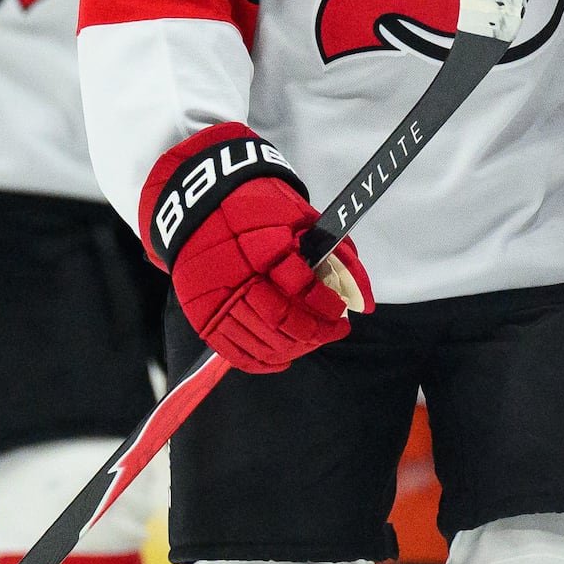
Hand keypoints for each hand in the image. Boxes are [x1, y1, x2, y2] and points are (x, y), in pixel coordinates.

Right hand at [141, 124, 367, 373]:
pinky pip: (235, 351)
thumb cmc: (258, 207)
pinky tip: (284, 357)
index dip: (326, 305)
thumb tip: (365, 302)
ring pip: (261, 340)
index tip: (341, 311)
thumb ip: (337, 255)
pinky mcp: (202, 314)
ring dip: (295, 348)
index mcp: (262, 243)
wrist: (199, 202)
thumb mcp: (301, 216)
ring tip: (312, 340)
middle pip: (281, 320)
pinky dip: (263, 362)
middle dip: (316, 332)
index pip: (300, 286)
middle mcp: (236, 274)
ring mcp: (216, 297)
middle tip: (335, 330)